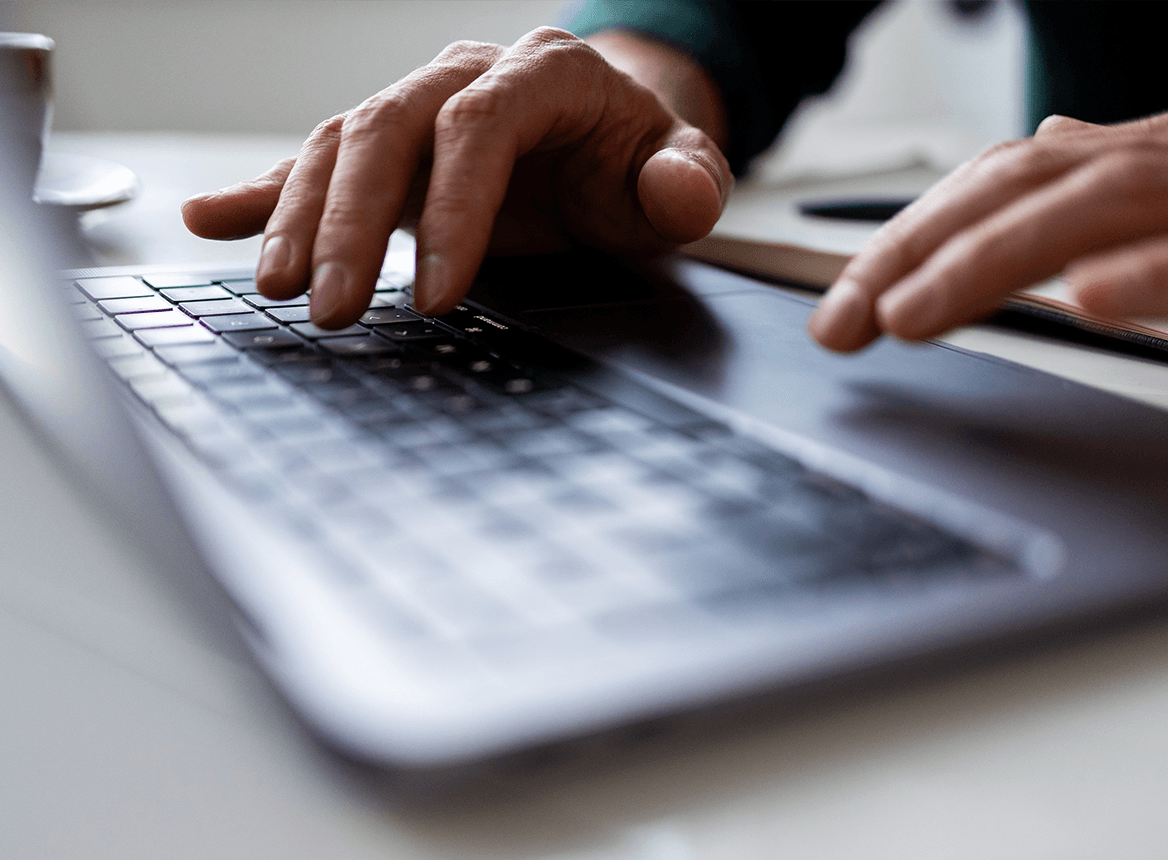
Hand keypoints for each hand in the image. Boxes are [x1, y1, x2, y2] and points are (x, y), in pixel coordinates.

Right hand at [181, 27, 731, 327]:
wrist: (605, 138)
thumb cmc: (636, 163)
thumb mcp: (676, 176)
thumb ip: (687, 184)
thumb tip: (680, 193)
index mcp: (545, 73)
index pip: (479, 127)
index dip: (453, 210)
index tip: (438, 296)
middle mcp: (468, 75)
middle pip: (388, 129)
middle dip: (352, 223)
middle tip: (333, 309)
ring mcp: (420, 106)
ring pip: (341, 142)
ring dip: (299, 216)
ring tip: (278, 288)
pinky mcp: (390, 146)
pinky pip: (318, 160)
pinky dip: (266, 193)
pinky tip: (214, 220)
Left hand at [808, 112, 1167, 351]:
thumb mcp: (1150, 196)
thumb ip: (1091, 183)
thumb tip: (1045, 140)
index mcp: (1108, 162)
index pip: (985, 191)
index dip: (903, 244)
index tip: (840, 310)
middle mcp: (1138, 163)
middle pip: (1008, 190)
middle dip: (910, 253)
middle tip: (840, 323)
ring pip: (1080, 208)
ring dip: (985, 260)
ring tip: (905, 316)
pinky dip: (1142, 270)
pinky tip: (1089, 295)